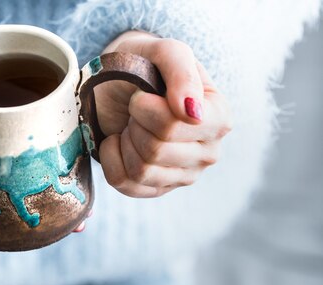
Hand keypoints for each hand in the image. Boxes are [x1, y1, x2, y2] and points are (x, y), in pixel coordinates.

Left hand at [94, 31, 232, 197]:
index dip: (145, 109)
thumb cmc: (144, 65)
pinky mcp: (156, 189)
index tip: (142, 95)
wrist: (116, 84)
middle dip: (134, 124)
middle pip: (155, 150)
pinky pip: (124, 185)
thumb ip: (181, 71)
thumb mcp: (163, 52)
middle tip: (135, 109)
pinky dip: (110, 159)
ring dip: (124, 141)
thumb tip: (191, 112)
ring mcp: (183, 175)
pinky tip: (118, 142)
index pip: (173, 125)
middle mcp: (208, 151)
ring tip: (130, 125)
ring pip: (140, 170)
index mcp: (217, 117)